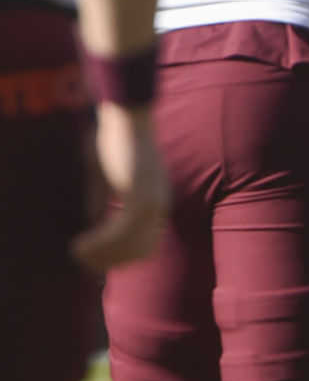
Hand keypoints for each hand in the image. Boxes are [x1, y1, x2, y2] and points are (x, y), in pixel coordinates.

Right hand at [71, 102, 168, 271]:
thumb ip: (101, 200)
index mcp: (156, 201)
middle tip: (84, 266)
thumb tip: (91, 223)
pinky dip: (99, 243)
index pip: (147, 244)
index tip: (98, 263)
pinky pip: (121, 232)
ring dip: (101, 255)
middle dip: (112, 262)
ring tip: (76, 256)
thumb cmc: (113, 139)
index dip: (122, 258)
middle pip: (141, 250)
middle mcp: (160, 205)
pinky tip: (79, 245)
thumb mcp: (104, 177)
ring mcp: (154, 202)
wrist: (127, 114)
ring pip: (130, 245)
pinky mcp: (141, 196)